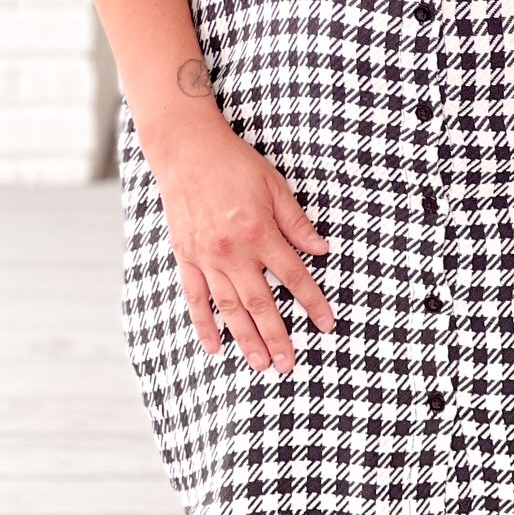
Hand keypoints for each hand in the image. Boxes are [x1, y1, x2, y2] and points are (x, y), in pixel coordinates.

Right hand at [149, 118, 336, 373]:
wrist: (186, 149)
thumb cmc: (234, 164)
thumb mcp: (274, 185)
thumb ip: (296, 223)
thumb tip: (321, 250)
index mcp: (258, 231)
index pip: (293, 275)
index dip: (312, 302)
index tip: (327, 324)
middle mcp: (232, 251)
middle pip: (260, 302)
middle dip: (278, 336)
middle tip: (290, 365)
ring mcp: (206, 257)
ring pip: (229, 308)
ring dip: (246, 338)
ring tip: (261, 364)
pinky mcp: (185, 257)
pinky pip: (195, 298)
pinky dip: (204, 324)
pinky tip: (215, 346)